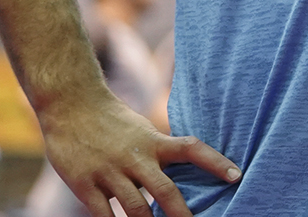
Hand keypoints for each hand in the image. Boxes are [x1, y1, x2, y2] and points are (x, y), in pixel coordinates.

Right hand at [40, 91, 239, 216]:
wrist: (71, 102)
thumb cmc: (111, 120)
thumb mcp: (142, 130)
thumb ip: (160, 153)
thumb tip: (185, 175)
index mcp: (153, 141)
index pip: (191, 149)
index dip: (215, 162)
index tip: (236, 176)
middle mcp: (135, 156)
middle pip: (165, 190)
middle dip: (182, 215)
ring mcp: (110, 171)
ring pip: (136, 209)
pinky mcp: (85, 184)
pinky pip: (104, 215)